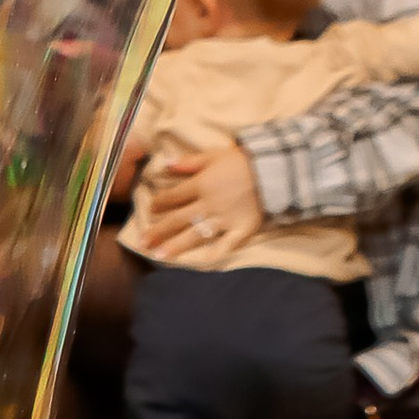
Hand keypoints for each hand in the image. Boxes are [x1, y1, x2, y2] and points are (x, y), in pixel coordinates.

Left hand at [140, 141, 264, 266]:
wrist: (276, 170)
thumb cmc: (243, 161)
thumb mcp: (213, 155)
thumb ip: (189, 162)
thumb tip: (164, 163)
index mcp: (200, 185)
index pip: (172, 197)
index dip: (159, 203)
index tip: (149, 210)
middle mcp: (208, 204)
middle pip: (178, 219)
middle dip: (158, 231)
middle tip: (143, 242)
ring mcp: (224, 219)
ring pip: (195, 234)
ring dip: (176, 246)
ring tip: (159, 256)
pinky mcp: (241, 229)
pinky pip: (227, 244)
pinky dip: (216, 254)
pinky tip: (202, 263)